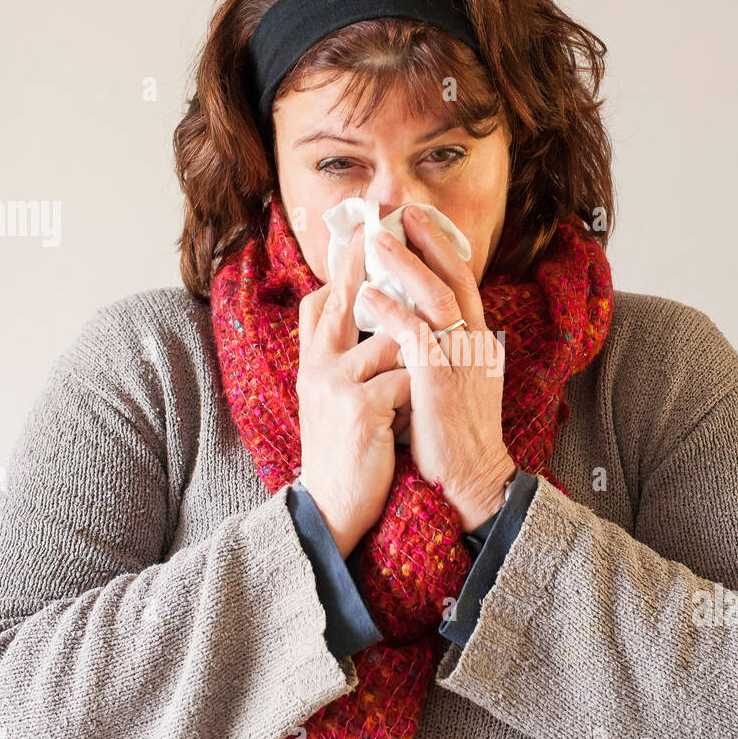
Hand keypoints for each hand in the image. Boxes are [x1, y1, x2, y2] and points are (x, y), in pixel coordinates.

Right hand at [297, 226, 410, 558]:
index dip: (342, 268)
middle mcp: (318, 366)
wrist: (333, 508)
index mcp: (313, 363)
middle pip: (345, 299)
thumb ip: (349, 362)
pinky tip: (421, 412)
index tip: (360, 235)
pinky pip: (408, 377)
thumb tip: (375, 324)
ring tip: (424, 382)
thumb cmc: (347, 453)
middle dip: (369, 264)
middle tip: (387, 230)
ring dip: (417, 354)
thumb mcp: (335, 401)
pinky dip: (422, 390)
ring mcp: (338, 384)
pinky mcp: (362, 408)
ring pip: (392, 339)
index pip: (321, 303)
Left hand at [359, 205, 517, 531]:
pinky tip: (367, 297)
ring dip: (404, 265)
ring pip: (434, 297)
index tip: (419, 221)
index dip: (442, 249)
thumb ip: (449, 351)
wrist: (473, 482)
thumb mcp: (460, 384)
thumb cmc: (456, 437)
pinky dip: (390, 312)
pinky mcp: (439, 382)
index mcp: (480, 343)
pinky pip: (414, 335)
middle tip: (401, 211)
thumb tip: (424, 326)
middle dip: (428, 241)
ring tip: (376, 240)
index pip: (462, 283)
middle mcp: (475, 344)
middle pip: (453, 277)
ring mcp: (459, 361)